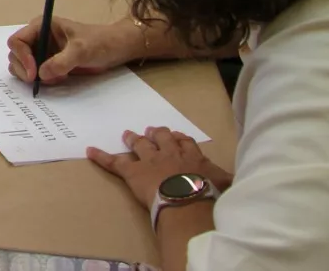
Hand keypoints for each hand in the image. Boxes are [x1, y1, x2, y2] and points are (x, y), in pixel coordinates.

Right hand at [7, 15, 141, 85]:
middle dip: (24, 69)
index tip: (34, 74)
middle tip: (39, 82)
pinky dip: (38, 81)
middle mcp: (37, 38)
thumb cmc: (99, 42)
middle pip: (15, 54)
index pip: (17, 41)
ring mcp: (42, 51)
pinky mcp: (48, 63)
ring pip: (21, 66)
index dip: (22, 57)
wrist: (115, 49)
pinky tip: (55, 81)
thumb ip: (61, 62)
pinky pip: (33, 74)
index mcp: (41, 26)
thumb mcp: (81, 50)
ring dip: (31, 76)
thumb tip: (41, 75)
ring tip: (52, 79)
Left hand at [88, 126, 232, 208]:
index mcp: (192, 156)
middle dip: (156, 133)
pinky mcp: (133, 171)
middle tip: (151, 130)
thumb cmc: (207, 192)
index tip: (177, 136)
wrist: (187, 198)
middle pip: (162, 138)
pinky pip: (114, 162)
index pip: (185, 142)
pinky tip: (90, 151)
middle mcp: (170, 153)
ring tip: (128, 134)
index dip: (180, 139)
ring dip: (134, 139)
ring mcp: (150, 160)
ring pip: (140, 145)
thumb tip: (238, 179)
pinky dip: (101, 156)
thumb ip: (227, 179)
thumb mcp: (224, 184)